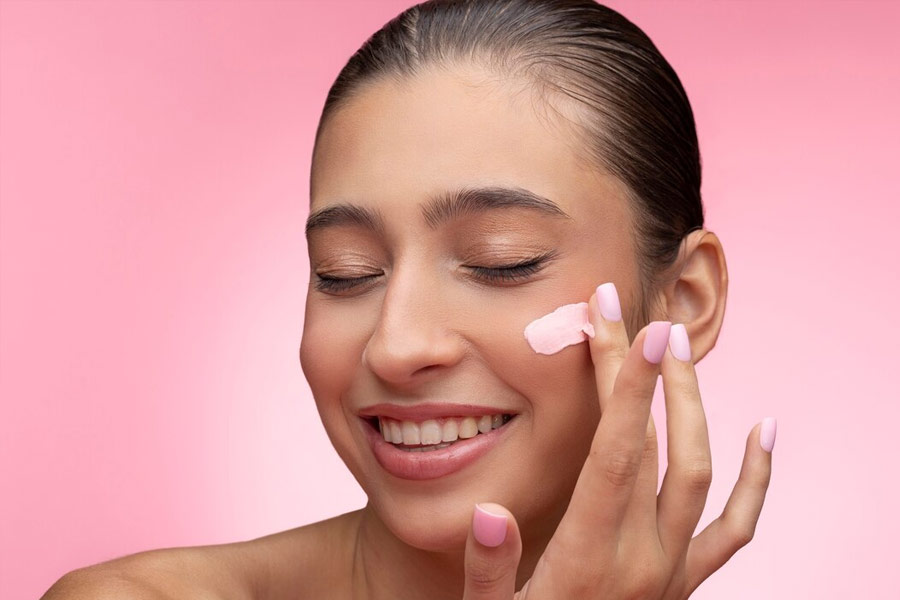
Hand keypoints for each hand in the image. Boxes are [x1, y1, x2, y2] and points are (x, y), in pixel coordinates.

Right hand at [462, 282, 775, 598]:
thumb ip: (490, 571)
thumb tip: (492, 513)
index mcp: (588, 559)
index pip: (615, 454)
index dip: (626, 387)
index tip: (635, 328)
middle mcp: (641, 559)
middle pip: (650, 445)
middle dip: (642, 372)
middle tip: (630, 314)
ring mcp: (671, 570)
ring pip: (698, 473)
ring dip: (692, 405)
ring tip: (680, 349)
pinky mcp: (685, 581)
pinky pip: (735, 528)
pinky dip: (758, 479)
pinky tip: (765, 431)